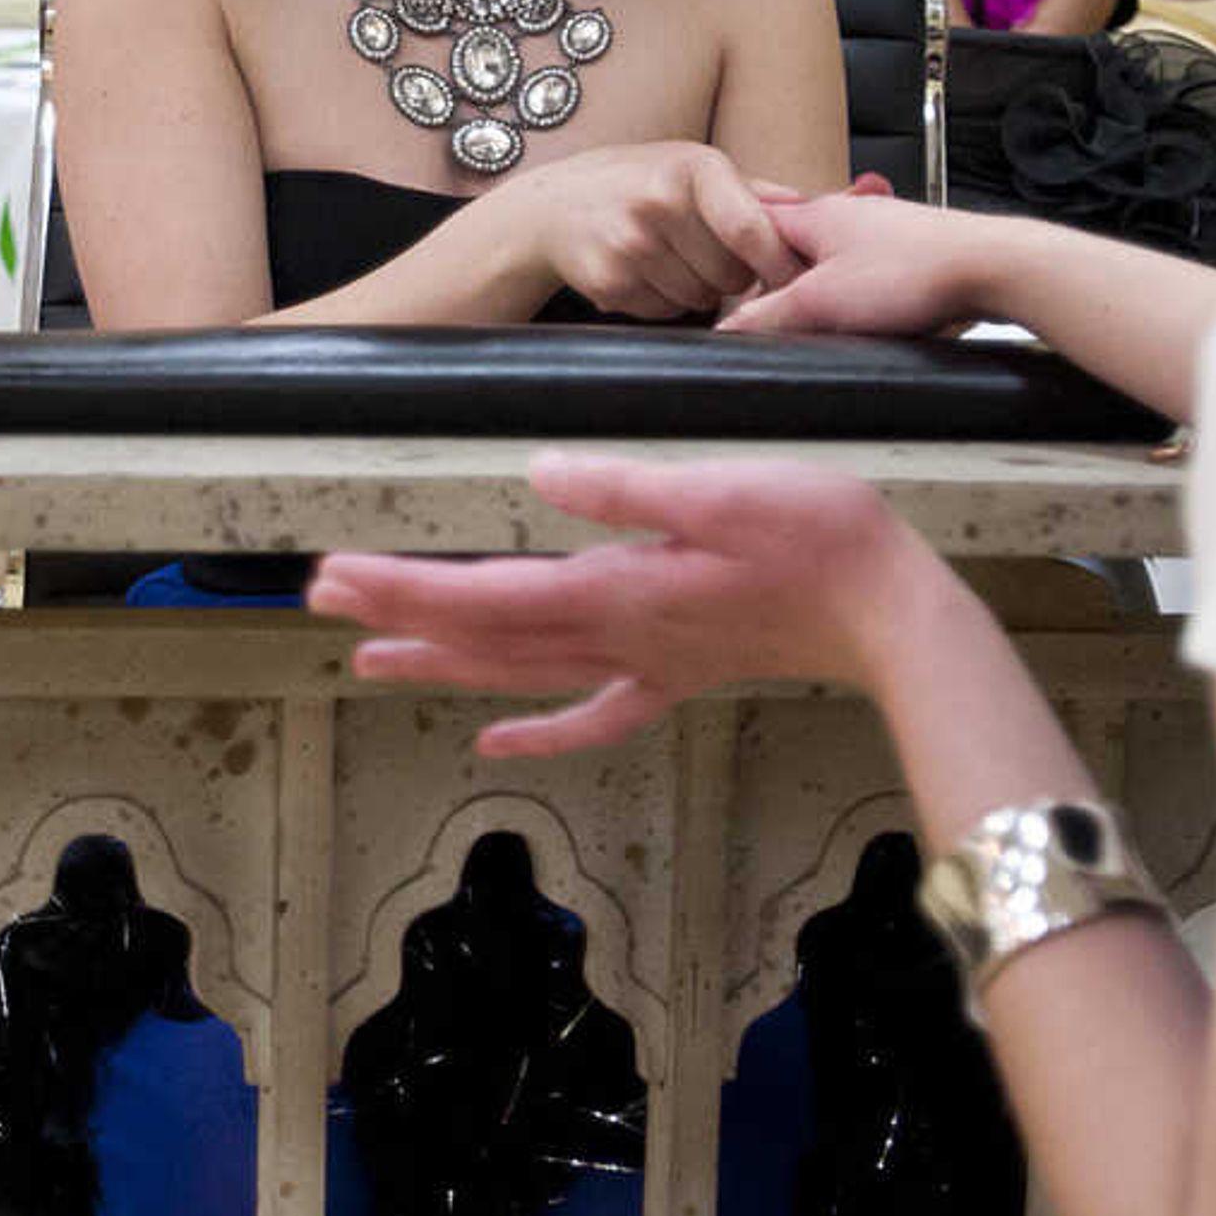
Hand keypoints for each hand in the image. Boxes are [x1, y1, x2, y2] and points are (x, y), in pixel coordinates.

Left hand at [307, 450, 945, 756]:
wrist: (894, 612)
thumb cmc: (820, 538)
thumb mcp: (725, 490)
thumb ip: (629, 489)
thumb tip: (541, 476)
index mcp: (619, 589)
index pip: (487, 594)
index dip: (406, 589)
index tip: (336, 579)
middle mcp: (618, 637)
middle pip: (486, 635)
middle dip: (399, 618)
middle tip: (320, 602)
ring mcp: (646, 662)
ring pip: (521, 672)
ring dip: (443, 665)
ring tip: (368, 661)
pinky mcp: (679, 670)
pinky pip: (593, 712)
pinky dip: (537, 728)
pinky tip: (492, 739)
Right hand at [504, 140, 805, 317]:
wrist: (552, 206)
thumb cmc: (638, 182)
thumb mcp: (692, 166)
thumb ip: (756, 191)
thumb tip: (827, 204)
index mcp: (692, 168)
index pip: (752, 229)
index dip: (779, 263)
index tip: (792, 279)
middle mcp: (658, 203)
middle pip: (732, 274)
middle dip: (732, 275)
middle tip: (708, 254)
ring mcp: (629, 244)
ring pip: (702, 299)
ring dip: (698, 291)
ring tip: (672, 259)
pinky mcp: (608, 281)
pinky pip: (665, 312)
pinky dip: (664, 302)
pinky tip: (644, 272)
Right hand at [717, 176, 1003, 338]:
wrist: (993, 266)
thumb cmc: (916, 272)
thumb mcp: (821, 303)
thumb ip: (766, 316)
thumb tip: (727, 329)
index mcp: (815, 215)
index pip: (751, 226)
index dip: (731, 257)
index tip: (720, 287)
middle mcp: (846, 216)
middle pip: (790, 249)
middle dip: (778, 284)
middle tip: (776, 319)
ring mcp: (880, 231)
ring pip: (829, 263)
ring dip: (821, 292)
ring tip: (829, 321)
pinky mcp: (908, 252)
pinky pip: (865, 275)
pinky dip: (858, 296)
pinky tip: (870, 317)